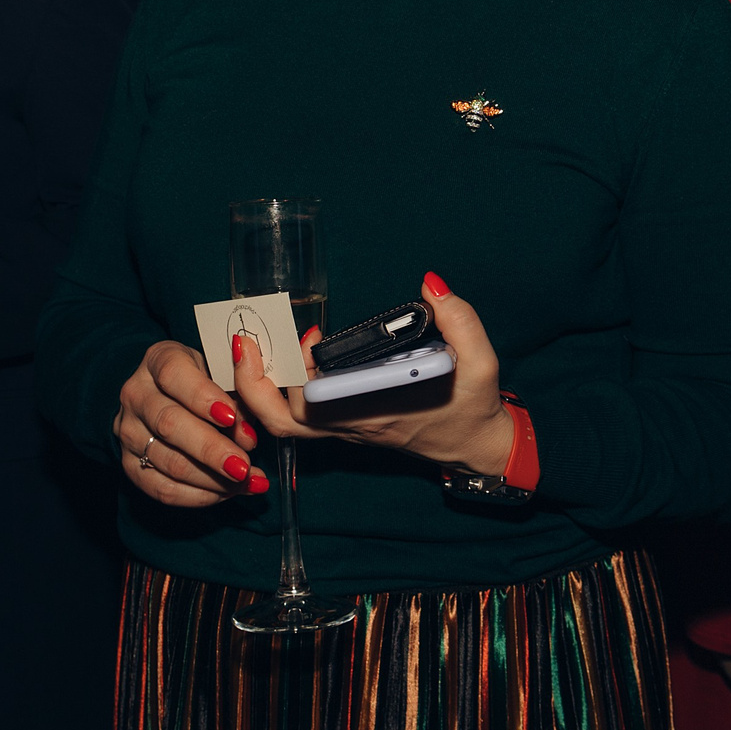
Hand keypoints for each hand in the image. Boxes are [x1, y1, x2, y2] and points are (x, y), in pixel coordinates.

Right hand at [113, 339, 265, 507]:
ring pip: (168, 461)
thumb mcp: (222, 374)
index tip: (230, 417)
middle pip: (169, 423)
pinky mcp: (129, 464)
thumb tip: (248, 438)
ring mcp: (128, 431)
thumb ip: (239, 398)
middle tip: (243, 467)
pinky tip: (225, 493)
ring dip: (212, 479)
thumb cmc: (204, 381)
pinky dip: (198, 496)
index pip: (174, 374)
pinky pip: (162, 488)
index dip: (202, 396)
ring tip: (246, 483)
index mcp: (158, 359)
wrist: (166, 397)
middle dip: (211, 449)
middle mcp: (136, 393)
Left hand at [233, 274, 514, 479]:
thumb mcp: (482, 363)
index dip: (299, 374)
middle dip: (253, 384)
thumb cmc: (472, 405)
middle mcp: (353, 425)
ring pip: (282, 425)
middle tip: (248, 341)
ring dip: (258, 389)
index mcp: (379, 412)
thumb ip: (461, 320)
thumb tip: (430, 283)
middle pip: (283, 421)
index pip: (318, 408)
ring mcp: (345, 430)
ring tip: (254, 346)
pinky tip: (273, 360)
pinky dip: (273, 394)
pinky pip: (295, 420)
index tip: (311, 335)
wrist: (472, 446)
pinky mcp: (344, 427)